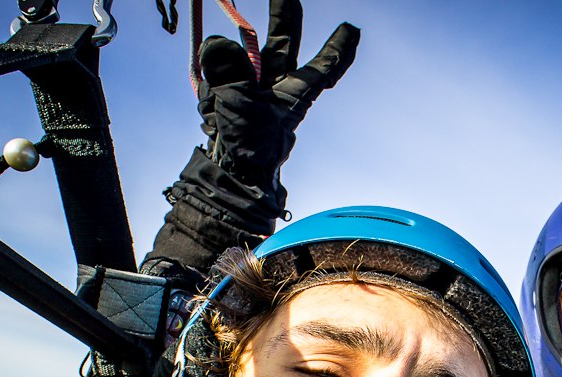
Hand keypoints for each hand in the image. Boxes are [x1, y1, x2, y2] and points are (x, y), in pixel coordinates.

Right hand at [197, 0, 359, 203]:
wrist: (228, 176)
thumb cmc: (248, 148)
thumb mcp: (242, 105)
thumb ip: (229, 69)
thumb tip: (217, 43)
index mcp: (293, 94)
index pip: (321, 68)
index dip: (337, 49)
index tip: (352, 29)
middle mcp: (275, 88)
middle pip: (282, 43)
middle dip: (284, 16)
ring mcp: (250, 89)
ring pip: (238, 56)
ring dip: (226, 63)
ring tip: (224, 89)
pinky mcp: (226, 94)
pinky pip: (214, 76)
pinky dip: (209, 87)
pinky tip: (212, 110)